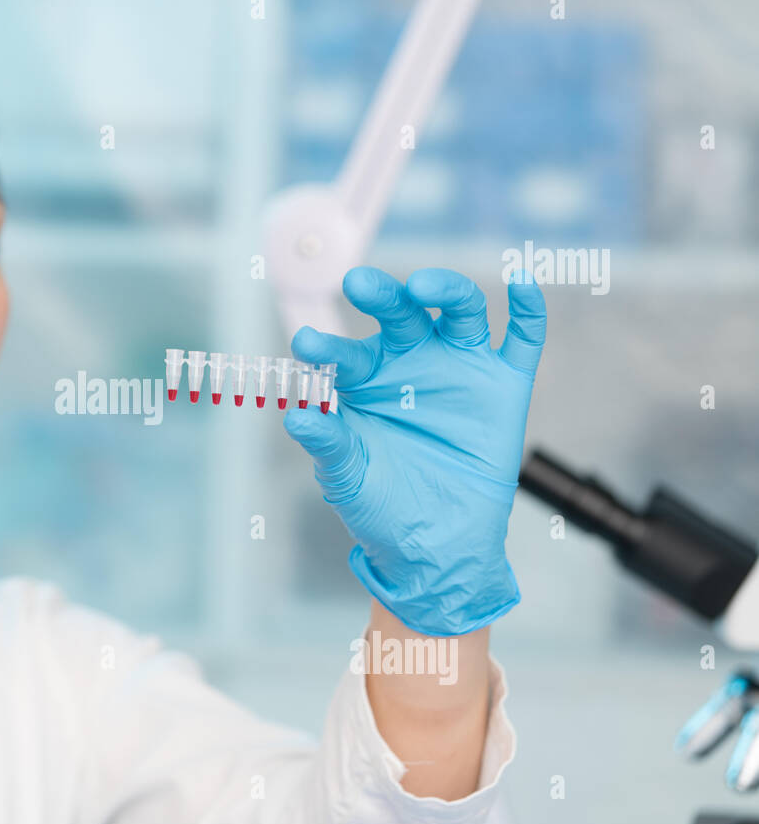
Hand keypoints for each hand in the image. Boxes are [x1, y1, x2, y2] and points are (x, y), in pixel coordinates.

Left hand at [284, 266, 545, 635]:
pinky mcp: (503, 385)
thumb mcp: (348, 476)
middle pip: (401, 313)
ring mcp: (459, 368)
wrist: (435, 544)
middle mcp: (412, 361)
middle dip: (381, 295)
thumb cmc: (381, 505)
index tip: (306, 345)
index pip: (344, 352)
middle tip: (358, 284)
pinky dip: (528, 308)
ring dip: (445, 289)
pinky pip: (522, 339)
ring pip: (460, 311)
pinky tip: (523, 279)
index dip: (325, 346)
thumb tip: (295, 416)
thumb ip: (328, 443)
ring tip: (424, 285)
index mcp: (366, 379)